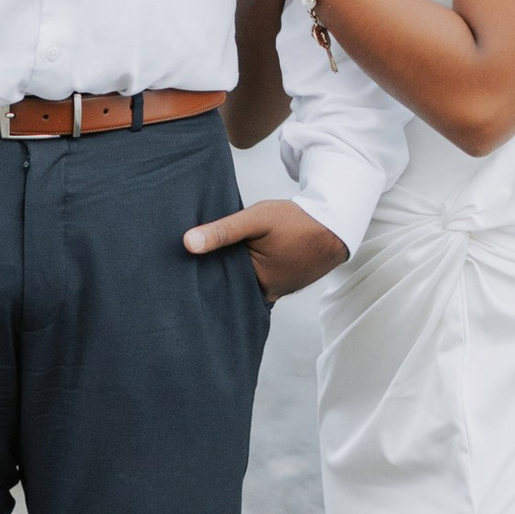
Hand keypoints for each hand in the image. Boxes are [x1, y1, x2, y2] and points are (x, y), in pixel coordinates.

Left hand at [182, 195, 349, 298]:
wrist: (334, 225)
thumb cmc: (296, 221)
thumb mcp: (256, 219)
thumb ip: (223, 231)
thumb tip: (188, 243)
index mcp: (257, 283)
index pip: (217, 282)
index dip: (200, 272)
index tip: (180, 264)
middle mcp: (265, 294)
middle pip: (229, 284)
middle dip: (214, 272)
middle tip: (188, 260)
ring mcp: (275, 290)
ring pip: (243, 281)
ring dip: (232, 270)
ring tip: (211, 256)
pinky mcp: (281, 284)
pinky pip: (256, 279)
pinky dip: (247, 270)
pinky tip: (239, 256)